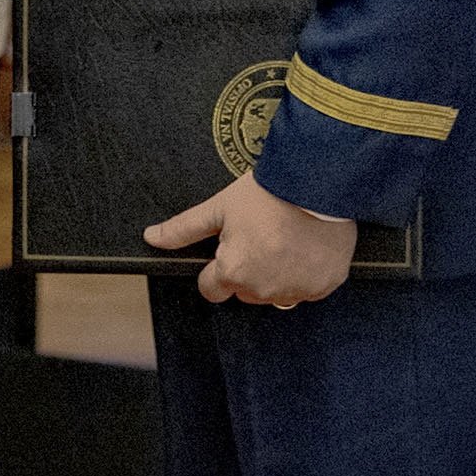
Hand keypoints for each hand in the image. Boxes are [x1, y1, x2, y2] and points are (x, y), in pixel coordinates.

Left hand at [147, 172, 355, 307]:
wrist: (318, 182)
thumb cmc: (267, 193)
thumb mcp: (219, 207)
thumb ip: (183, 229)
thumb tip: (151, 237)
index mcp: (233, 273)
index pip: (211, 289)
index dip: (217, 269)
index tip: (230, 248)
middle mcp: (263, 290)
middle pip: (244, 291)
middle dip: (247, 271)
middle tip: (260, 237)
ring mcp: (296, 290)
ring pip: (276, 292)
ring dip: (276, 275)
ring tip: (284, 240)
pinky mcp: (324, 285)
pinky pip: (307, 288)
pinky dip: (306, 273)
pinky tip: (306, 247)